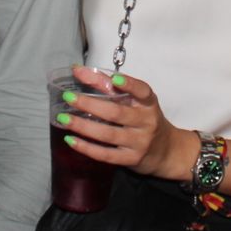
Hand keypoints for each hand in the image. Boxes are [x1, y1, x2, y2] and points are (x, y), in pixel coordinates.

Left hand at [55, 68, 189, 180]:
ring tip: (64, 119)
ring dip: (83, 126)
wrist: (166, 151)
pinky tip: (71, 140)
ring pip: (108, 134)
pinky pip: (106, 155)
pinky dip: (87, 148)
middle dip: (90, 104)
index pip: (142, 91)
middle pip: (116, 113)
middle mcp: (146, 122)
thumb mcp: (134, 101)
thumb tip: (78, 70)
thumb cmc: (145, 120)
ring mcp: (139, 142)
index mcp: (148, 103)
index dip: (129, 84)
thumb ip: (107, 85)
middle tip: (69, 97)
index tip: (114, 79)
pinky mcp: (131, 159)